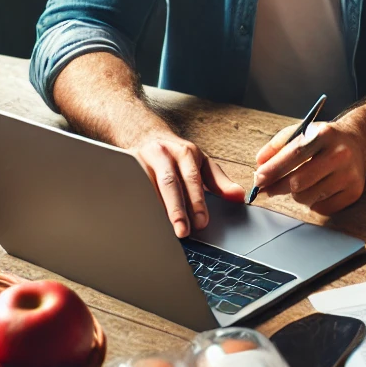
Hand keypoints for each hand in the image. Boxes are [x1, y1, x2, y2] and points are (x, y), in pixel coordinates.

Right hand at [130, 132, 245, 237]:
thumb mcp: (202, 163)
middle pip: (170, 183)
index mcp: (185, 152)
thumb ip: (220, 181)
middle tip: (184, 231)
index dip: (197, 201)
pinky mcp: (126, 166)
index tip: (203, 222)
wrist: (147, 135)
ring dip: (157, 209)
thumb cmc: (178, 154)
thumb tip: (239, 196)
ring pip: (149, 186)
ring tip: (165, 230)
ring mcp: (143, 159)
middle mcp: (164, 154)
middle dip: (177, 209)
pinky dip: (139, 203)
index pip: (192, 179)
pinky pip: (133, 187)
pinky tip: (143, 218)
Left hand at [253, 118, 365, 214]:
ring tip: (299, 185)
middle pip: (298, 181)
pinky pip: (321, 208)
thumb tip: (260, 164)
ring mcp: (349, 174)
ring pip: (307, 197)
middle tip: (268, 189)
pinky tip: (316, 190)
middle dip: (278, 187)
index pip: (294, 154)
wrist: (358, 142)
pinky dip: (312, 203)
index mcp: (325, 134)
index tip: (258, 179)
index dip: (273, 169)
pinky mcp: (354, 191)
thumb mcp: (302, 132)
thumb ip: (278, 145)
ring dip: (296, 195)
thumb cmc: (324, 139)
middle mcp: (340, 154)